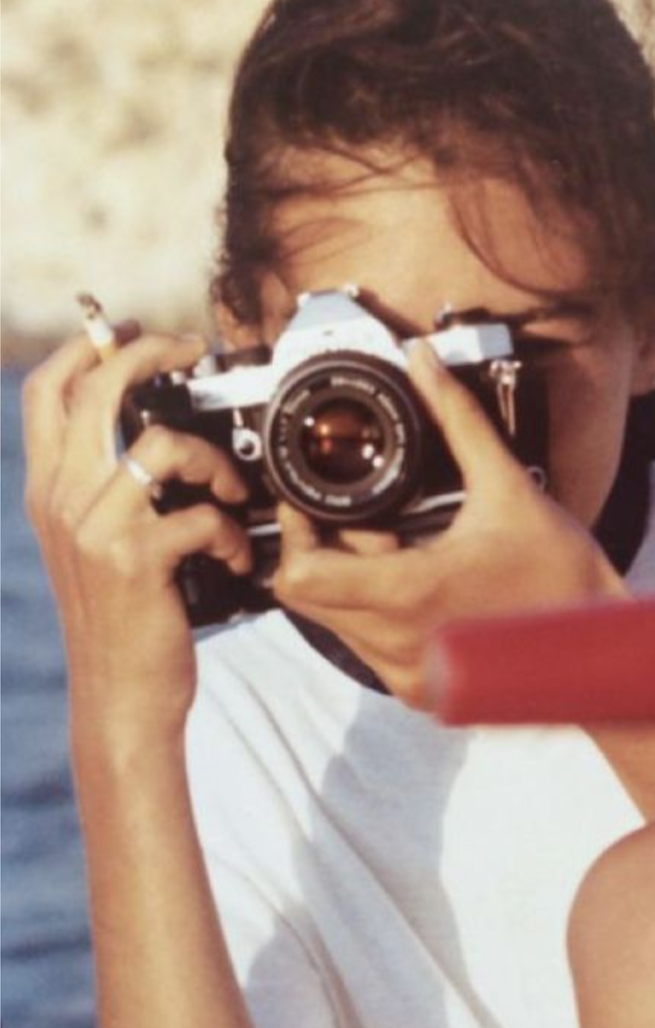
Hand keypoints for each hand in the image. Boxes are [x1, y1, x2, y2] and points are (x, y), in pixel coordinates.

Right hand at [23, 330, 251, 738]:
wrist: (120, 695)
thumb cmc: (123, 617)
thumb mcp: (96, 544)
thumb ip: (109, 489)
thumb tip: (159, 435)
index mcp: (50, 489)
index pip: (45, 391)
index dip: (87, 346)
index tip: (133, 332)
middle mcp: (62, 500)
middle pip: (96, 390)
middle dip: (151, 354)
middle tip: (193, 352)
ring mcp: (94, 529)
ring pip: (162, 445)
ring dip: (215, 462)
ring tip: (236, 493)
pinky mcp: (136, 561)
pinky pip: (201, 515)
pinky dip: (232, 532)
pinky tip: (235, 556)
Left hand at [273, 341, 627, 706]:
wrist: (603, 647)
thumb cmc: (564, 575)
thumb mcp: (506, 485)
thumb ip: (457, 417)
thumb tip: (424, 364)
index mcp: (409, 594)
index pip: (300, 576)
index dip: (296, 532)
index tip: (313, 501)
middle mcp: (398, 645)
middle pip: (311, 596)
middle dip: (330, 551)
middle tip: (374, 519)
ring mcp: (409, 675)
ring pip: (337, 623)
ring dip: (354, 582)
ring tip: (405, 549)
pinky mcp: (422, 691)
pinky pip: (369, 648)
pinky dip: (378, 612)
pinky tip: (423, 584)